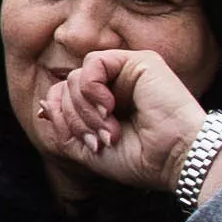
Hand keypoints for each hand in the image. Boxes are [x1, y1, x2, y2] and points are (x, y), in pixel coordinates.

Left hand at [28, 45, 204, 198]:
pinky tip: (109, 106)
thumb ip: (63, 127)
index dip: (64, 119)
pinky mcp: (139, 61)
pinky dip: (92, 87)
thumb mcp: (87, 150)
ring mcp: (127, 72)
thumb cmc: (140, 160)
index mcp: (105, 104)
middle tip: (101, 140)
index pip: (63, 97)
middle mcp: (115, 85)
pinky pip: (93, 62)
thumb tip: (45, 104)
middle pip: (66, 87)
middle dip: (75, 119)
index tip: (86, 144)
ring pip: (76, 77)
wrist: (176, 159)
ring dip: (85, 110)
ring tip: (110, 129)